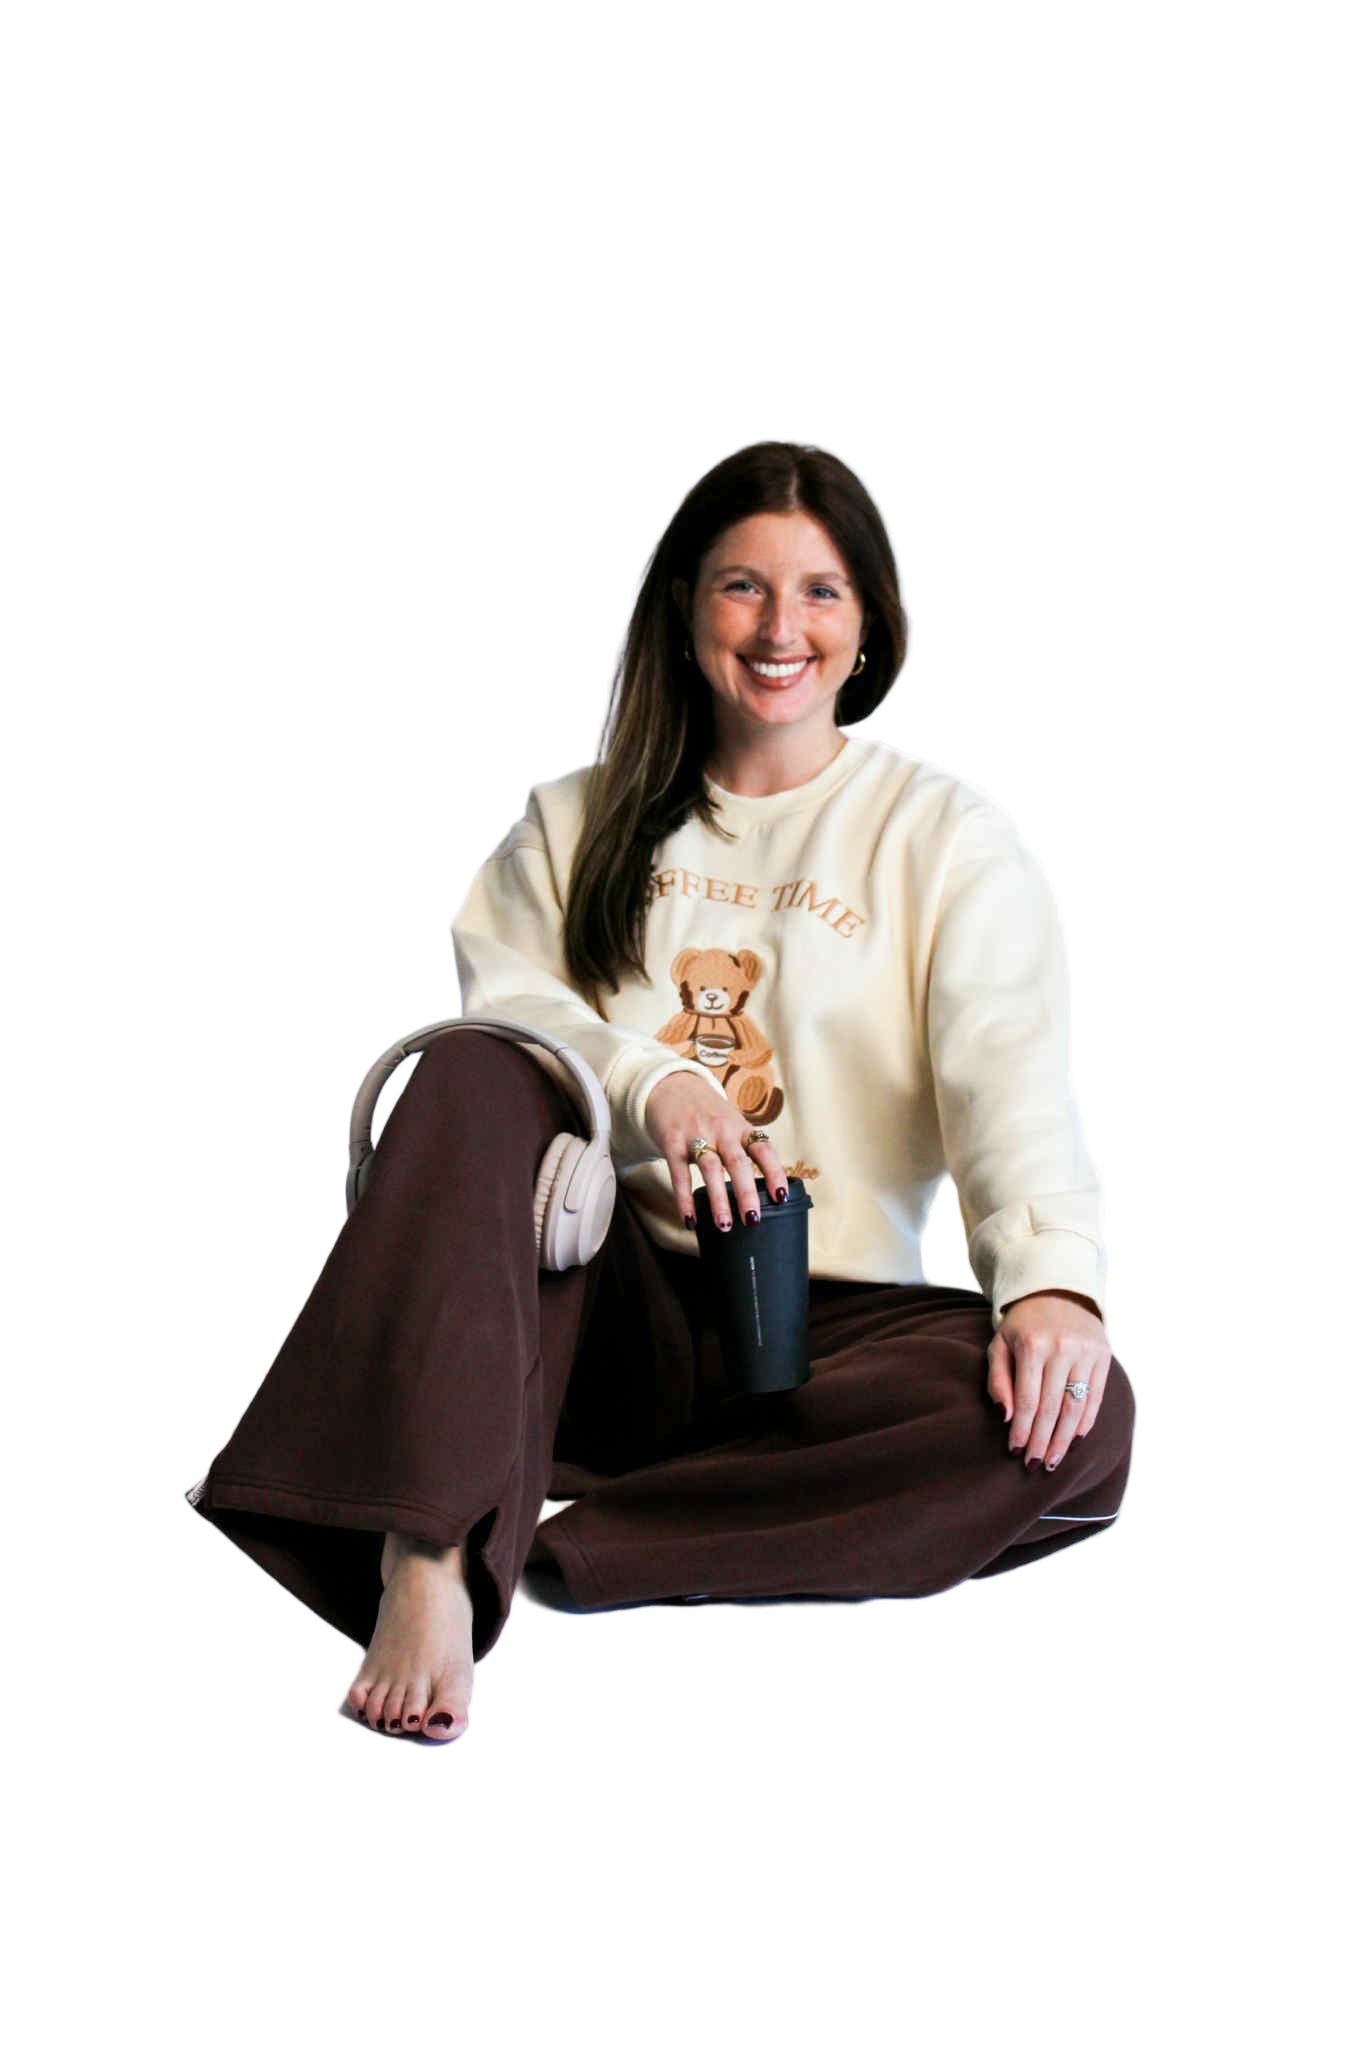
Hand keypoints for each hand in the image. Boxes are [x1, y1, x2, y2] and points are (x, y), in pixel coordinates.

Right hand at [644, 1071, 788, 1230]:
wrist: (669, 1086)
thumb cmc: (706, 1112)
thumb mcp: (730, 1122)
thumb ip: (744, 1148)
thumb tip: (763, 1188)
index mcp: (740, 1127)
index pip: (763, 1150)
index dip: (774, 1173)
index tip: (781, 1197)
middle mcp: (721, 1130)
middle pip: (738, 1162)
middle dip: (747, 1192)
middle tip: (753, 1219)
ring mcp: (696, 1135)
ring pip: (711, 1169)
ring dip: (718, 1200)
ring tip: (725, 1225)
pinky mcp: (672, 1142)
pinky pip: (680, 1174)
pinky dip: (684, 1199)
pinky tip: (690, 1219)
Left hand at [986, 1289, 1111, 1471]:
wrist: (1056, 1291)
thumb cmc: (1021, 1326)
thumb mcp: (999, 1344)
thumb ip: (998, 1380)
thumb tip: (1005, 1417)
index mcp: (1032, 1345)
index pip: (1028, 1399)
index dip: (1022, 1430)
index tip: (1015, 1452)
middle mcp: (1062, 1348)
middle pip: (1052, 1407)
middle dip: (1042, 1441)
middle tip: (1034, 1465)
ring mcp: (1086, 1352)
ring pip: (1076, 1406)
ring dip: (1064, 1439)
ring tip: (1053, 1461)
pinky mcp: (1103, 1355)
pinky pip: (1096, 1397)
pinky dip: (1085, 1422)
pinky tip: (1073, 1440)